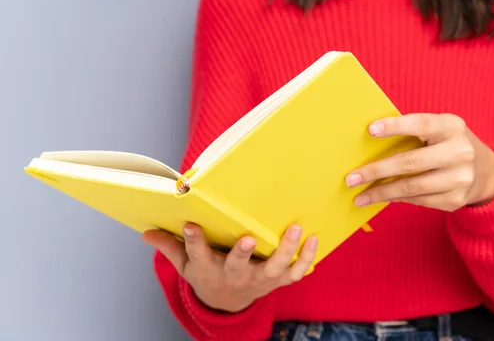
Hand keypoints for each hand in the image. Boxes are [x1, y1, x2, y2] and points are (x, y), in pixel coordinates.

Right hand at [142, 223, 316, 312]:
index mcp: (209, 270)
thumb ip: (170, 247)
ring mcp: (258, 279)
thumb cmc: (207, 275)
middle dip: (242, 253)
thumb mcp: (185, 266)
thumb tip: (146, 233)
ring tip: (295, 229)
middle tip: (249, 238)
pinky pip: (294, 272)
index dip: (194, 241)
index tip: (190, 225)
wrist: (227, 303)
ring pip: (273, 267)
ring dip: (286, 250)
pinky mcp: (276, 280)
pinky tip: (314, 239)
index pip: (198, 255)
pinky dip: (307, 259)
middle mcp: (234, 276)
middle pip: (238, 266)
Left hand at [345, 113, 493, 210]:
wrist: (486, 172)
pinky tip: (379, 197)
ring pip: (411, 187)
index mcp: (451, 127)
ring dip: (380, 192)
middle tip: (352, 178)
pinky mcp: (454, 200)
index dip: (395, 126)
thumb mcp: (440, 130)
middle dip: (377, 171)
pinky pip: (417, 200)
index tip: (370, 130)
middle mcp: (459, 153)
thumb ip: (414, 131)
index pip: (420, 124)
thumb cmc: (448, 144)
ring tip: (359, 195)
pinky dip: (395, 198)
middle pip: (410, 163)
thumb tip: (369, 141)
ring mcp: (459, 179)